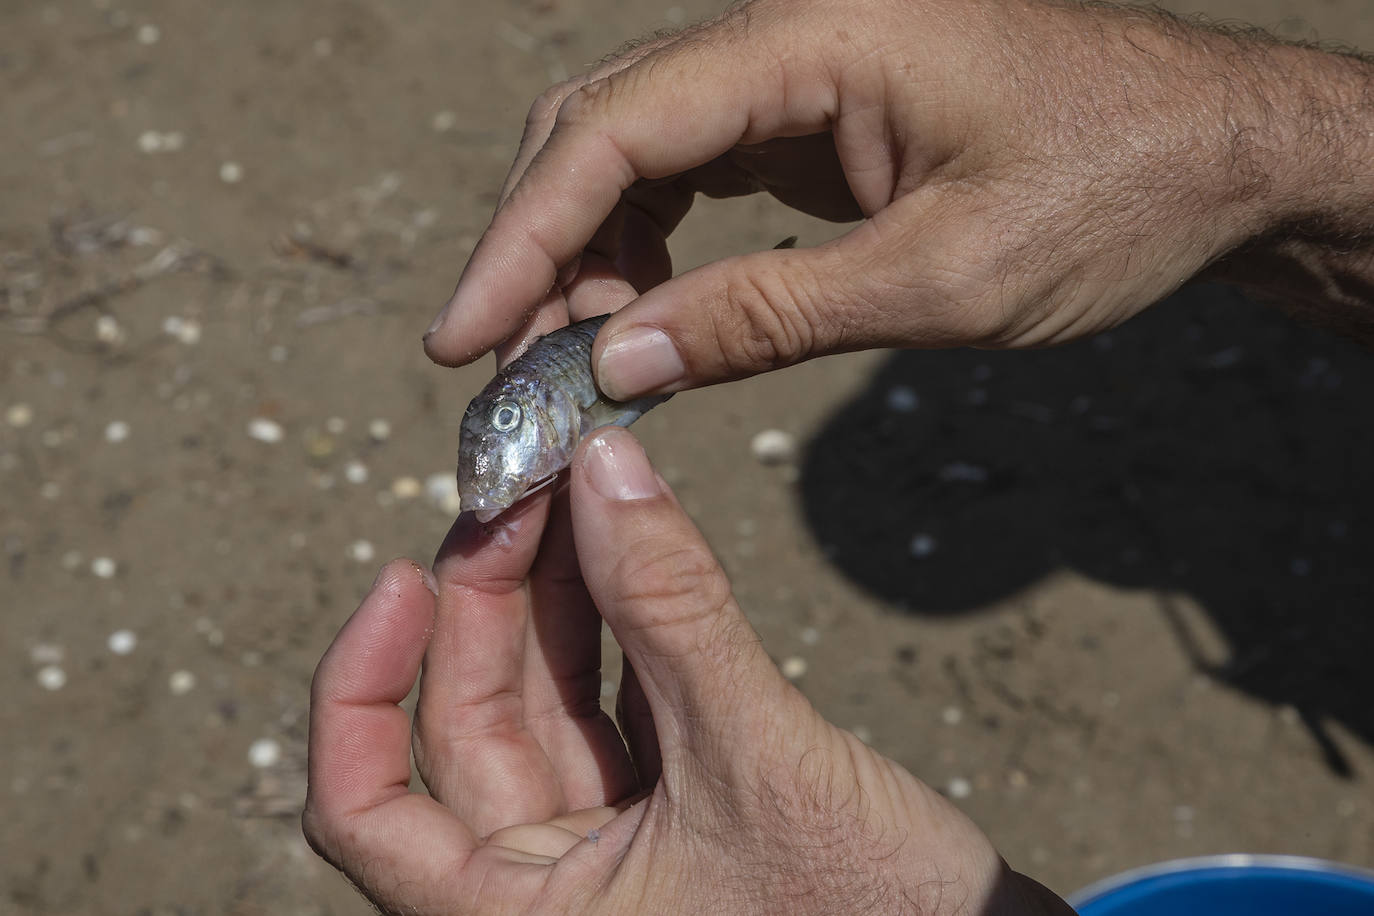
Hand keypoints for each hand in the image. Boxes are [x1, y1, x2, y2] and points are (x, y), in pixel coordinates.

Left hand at [303, 427, 1072, 914]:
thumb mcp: (754, 756)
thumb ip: (674, 609)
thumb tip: (605, 467)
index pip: (360, 811)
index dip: (357, 688)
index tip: (403, 576)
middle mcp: (545, 898)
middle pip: (464, 729)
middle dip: (491, 602)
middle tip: (531, 490)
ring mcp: (610, 862)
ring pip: (545, 714)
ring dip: (561, 606)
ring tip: (584, 496)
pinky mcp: (675, 828)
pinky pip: (619, 718)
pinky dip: (625, 639)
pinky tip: (638, 556)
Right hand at [424, 0, 1373, 385]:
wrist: (1217, 157)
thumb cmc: (1111, 195)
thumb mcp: (942, 280)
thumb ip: (767, 318)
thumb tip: (618, 366)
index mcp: (818, 34)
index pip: (617, 127)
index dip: (522, 237)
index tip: (463, 339)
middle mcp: (789, 31)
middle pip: (602, 123)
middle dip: (536, 246)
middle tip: (498, 368)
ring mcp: (799, 68)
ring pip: (638, 148)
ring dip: (588, 254)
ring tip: (574, 364)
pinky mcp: (814, 113)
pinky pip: (695, 171)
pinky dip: (650, 248)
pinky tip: (641, 319)